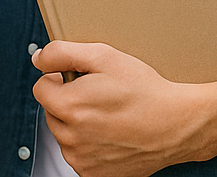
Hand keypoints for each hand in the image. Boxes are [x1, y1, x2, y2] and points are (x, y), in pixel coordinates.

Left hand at [31, 42, 209, 176]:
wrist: (178, 125)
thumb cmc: (145, 90)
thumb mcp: (104, 56)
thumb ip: (62, 53)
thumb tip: (38, 59)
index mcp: (69, 107)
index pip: (41, 88)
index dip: (59, 79)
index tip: (80, 79)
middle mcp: (72, 138)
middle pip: (51, 112)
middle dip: (69, 101)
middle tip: (99, 96)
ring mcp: (83, 159)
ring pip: (64, 134)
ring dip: (77, 123)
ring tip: (109, 115)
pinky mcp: (95, 174)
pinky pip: (78, 154)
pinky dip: (89, 144)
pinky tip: (111, 134)